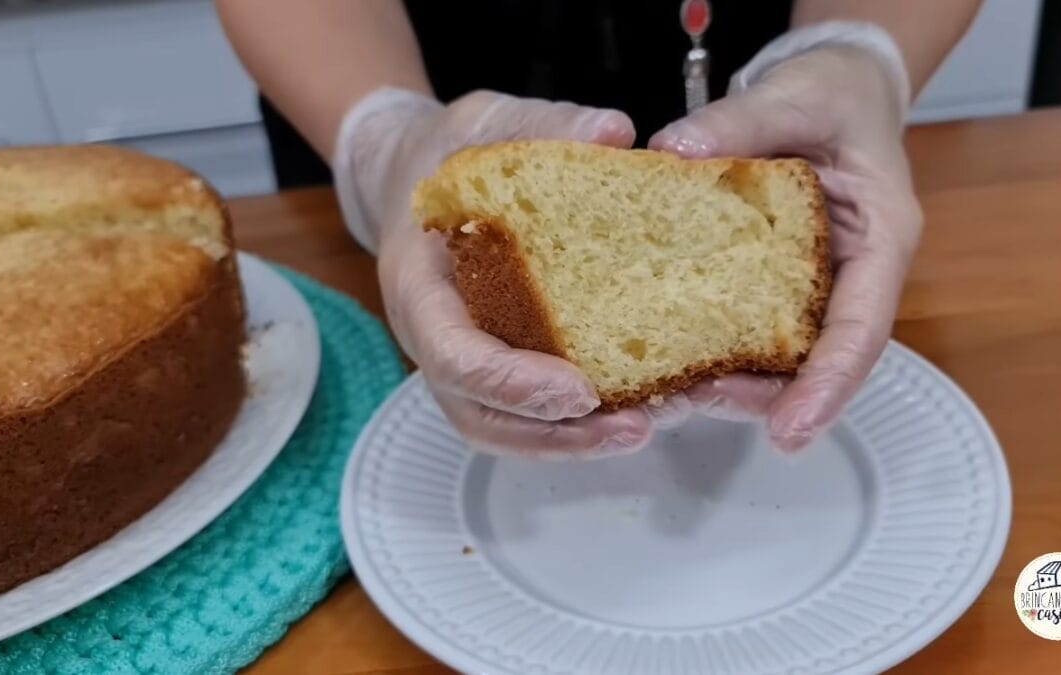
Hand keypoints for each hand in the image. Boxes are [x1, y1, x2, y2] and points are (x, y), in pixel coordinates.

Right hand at [342, 89, 678, 457]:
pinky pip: (520, 414)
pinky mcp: (488, 363)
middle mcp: (430, 334)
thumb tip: (616, 131)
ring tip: (645, 428)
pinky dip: (571, 425)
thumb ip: (543, 123)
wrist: (414, 175)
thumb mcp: (488, 120)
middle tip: (632, 428)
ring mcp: (455, 357)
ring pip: (499, 428)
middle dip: (553, 435)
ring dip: (569, 442)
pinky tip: (633, 409)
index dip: (511, 382)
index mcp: (417, 281)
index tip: (578, 390)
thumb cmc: (447, 151)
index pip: (451, 352)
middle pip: (476, 413)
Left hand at [650, 45, 923, 450]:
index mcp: (879, 239)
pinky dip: (718, 345)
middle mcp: (851, 275)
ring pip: (784, 354)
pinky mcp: (777, 282)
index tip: (793, 430)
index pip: (862, 327)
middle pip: (820, 359)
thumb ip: (743, 120)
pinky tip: (672, 352)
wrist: (836, 90)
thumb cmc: (834, 95)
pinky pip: (752, 325)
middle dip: (768, 396)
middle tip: (703, 401)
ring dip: (737, 381)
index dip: (829, 384)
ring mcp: (815, 284)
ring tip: (678, 390)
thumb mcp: (797, 96)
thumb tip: (677, 152)